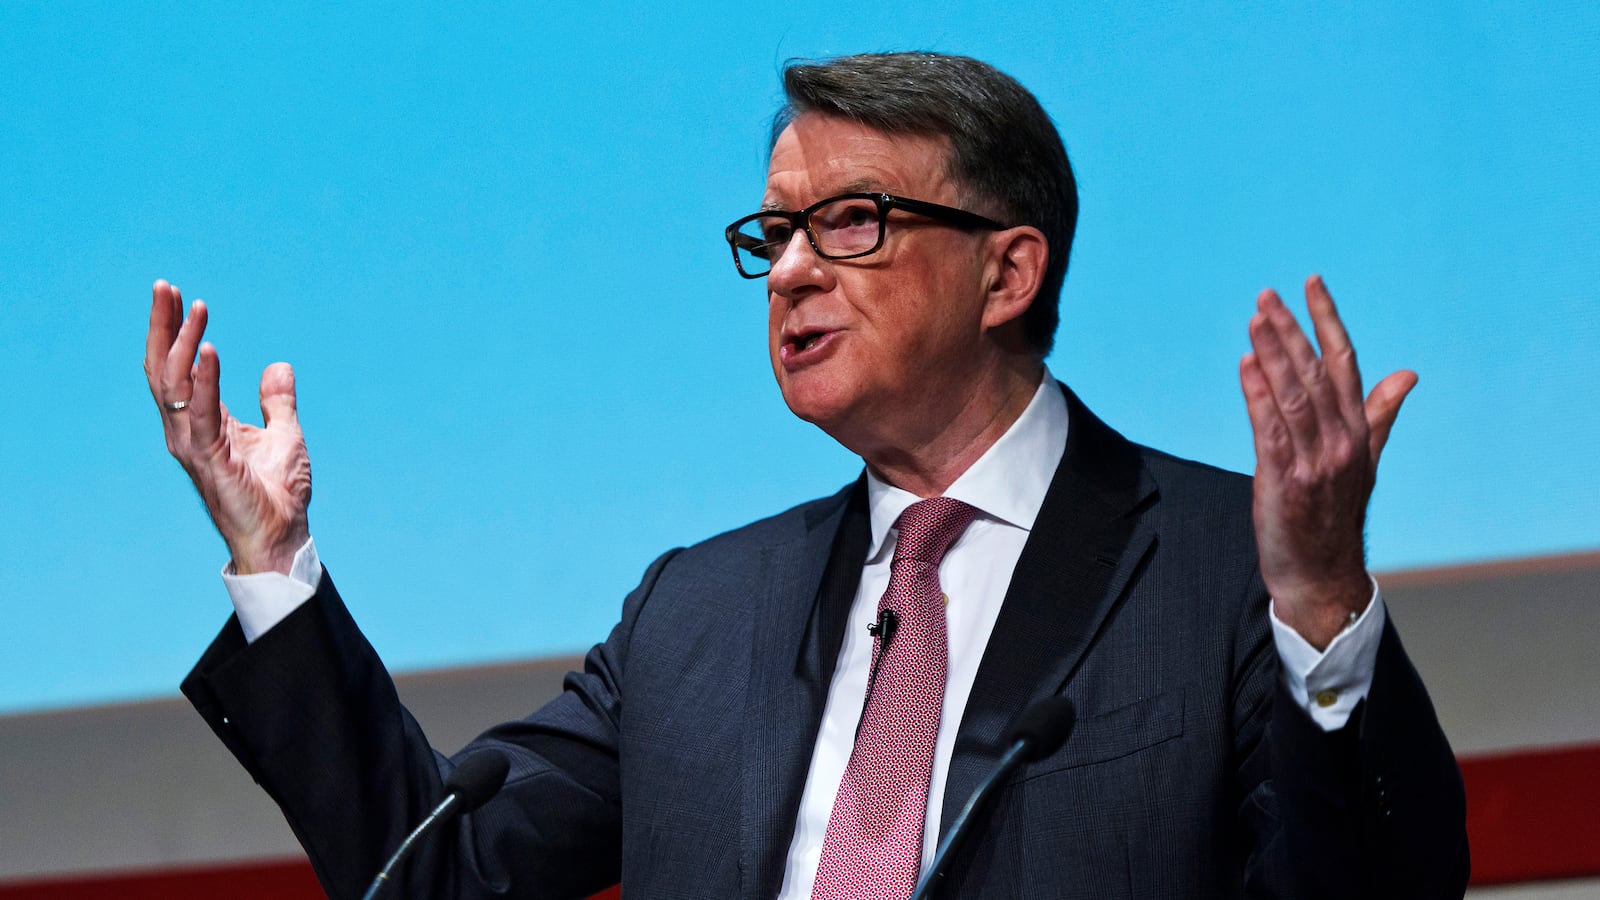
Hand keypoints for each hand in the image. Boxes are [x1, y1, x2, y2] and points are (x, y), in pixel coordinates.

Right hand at [144, 280, 311, 574]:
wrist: (283, 537)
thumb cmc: (277, 494)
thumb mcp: (285, 434)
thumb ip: (278, 401)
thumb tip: (279, 367)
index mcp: (202, 422)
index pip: (178, 368)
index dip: (175, 331)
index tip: (177, 296)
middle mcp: (187, 431)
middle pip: (164, 369)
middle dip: (163, 327)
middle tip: (165, 287)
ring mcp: (194, 446)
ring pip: (175, 385)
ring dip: (181, 343)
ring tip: (191, 307)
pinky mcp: (211, 460)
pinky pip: (202, 414)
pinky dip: (204, 380)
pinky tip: (208, 349)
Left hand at [1240, 275, 1414, 649]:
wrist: (1321, 572)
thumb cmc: (1335, 513)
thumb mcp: (1365, 460)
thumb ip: (1379, 414)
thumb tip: (1407, 374)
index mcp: (1358, 432)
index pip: (1344, 363)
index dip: (1327, 321)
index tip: (1312, 284)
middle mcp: (1340, 442)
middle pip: (1315, 373)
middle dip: (1291, 330)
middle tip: (1267, 295)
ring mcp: (1314, 461)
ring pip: (1293, 395)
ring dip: (1273, 354)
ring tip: (1254, 319)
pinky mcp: (1285, 480)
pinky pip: (1270, 429)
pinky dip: (1258, 394)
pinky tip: (1246, 366)